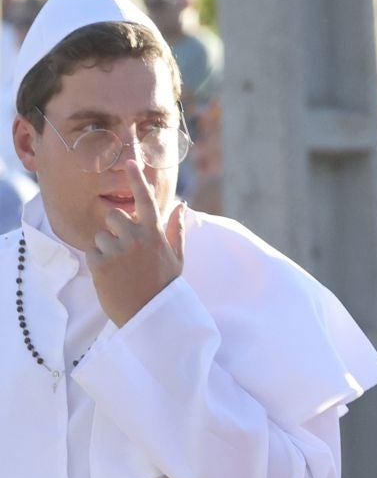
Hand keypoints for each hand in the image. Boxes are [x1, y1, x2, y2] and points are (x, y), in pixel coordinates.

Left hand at [88, 161, 183, 325]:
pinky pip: (92, 251)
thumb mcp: (177, 258)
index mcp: (155, 234)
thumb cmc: (164, 286)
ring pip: (101, 234)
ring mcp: (117, 249)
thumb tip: (182, 205)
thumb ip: (176, 229)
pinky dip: (99, 262)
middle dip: (115, 229)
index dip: (137, 179)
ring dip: (106, 247)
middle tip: (125, 252)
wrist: (151, 316)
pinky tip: (112, 276)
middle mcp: (136, 237)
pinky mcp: (99, 262)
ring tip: (120, 268)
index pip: (145, 199)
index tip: (131, 162)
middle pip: (113, 215)